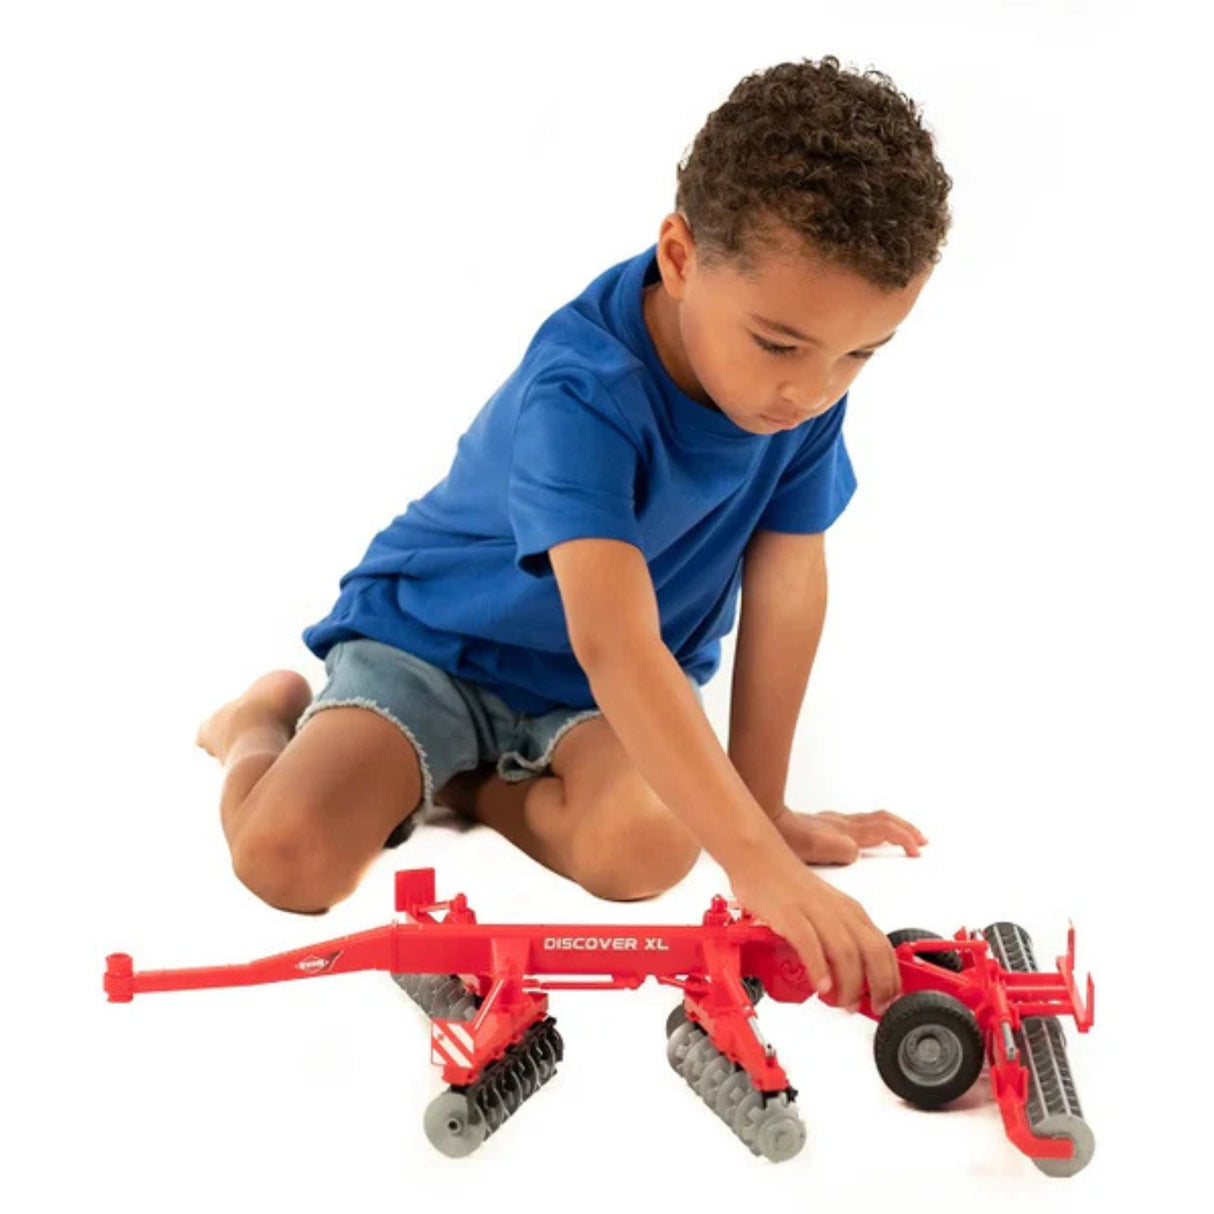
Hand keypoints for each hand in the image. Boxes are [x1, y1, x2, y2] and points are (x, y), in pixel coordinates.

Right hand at [729, 846, 901, 1014]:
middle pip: (873, 952)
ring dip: (849, 985)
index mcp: (851, 912)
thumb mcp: (826, 912)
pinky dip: (819, 968)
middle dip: (878, 986)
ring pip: (846, 952)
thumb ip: (840, 939)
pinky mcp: (790, 915)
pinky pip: (810, 944)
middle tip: (871, 1008)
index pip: (884, 949)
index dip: (890, 980)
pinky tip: (821, 986)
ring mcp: (815, 912)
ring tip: (842, 1003)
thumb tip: (851, 977)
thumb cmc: (789, 886)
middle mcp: (839, 911)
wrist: (759, 857)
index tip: (886, 1001)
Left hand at [771, 806, 927, 864]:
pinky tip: (869, 838)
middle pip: (883, 821)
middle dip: (905, 830)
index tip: (916, 851)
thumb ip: (838, 849)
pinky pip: (858, 823)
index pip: (884, 829)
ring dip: (892, 827)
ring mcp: (834, 823)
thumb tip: (854, 852)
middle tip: (921, 841)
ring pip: (871, 820)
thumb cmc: (785, 837)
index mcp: (845, 831)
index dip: (903, 838)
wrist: (765, 820)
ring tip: (904, 836)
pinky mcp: (824, 825)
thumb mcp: (814, 848)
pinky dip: (873, 828)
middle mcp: (843, 824)